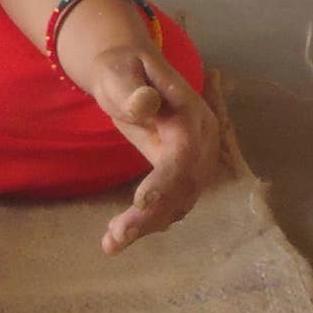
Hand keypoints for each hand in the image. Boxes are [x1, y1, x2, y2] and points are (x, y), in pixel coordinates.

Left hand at [84, 44, 218, 254]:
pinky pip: (171, 203)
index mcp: (191, 115)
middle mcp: (201, 142)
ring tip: (112, 243)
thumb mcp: (120, 70)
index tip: (140, 201)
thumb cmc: (122, 69)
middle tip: (116, 236)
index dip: (166, 181)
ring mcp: (195, 160)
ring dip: (149, 225)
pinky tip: (119, 237)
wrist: (129, 72)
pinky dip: (150, 222)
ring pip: (179, 202)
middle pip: (184, 186)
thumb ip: (131, 88)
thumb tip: (144, 105)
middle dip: (152, 214)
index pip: (184, 154)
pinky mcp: (181, 173)